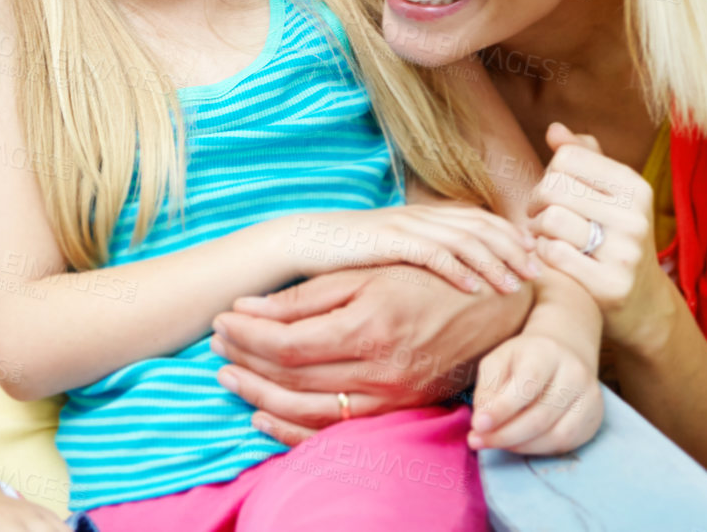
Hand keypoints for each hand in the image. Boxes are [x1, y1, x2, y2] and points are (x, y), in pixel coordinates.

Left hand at [211, 266, 533, 443]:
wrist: (492, 312)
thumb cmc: (424, 279)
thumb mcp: (365, 272)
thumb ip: (306, 296)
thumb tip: (248, 308)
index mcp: (368, 326)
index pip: (287, 343)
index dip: (246, 336)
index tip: (221, 320)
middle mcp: (380, 370)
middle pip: (292, 378)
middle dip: (245, 363)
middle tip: (214, 347)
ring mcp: (390, 397)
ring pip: (308, 412)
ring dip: (260, 398)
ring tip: (229, 378)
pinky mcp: (397, 412)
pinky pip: (335, 433)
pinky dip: (293, 430)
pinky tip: (264, 415)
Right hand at [289, 205, 538, 294]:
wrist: (304, 242)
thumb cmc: (347, 253)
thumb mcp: (392, 250)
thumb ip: (421, 253)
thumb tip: (450, 273)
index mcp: (424, 215)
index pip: (479, 218)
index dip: (510, 235)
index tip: (533, 258)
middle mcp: (421, 216)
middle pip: (481, 225)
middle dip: (513, 249)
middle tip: (538, 273)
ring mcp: (407, 226)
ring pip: (465, 240)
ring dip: (495, 262)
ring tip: (516, 285)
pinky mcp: (391, 242)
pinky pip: (435, 254)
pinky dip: (460, 271)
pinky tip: (476, 290)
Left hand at [471, 333, 603, 454]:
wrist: (562, 355)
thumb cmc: (523, 360)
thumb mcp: (498, 361)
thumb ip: (488, 388)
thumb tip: (482, 422)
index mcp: (547, 353)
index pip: (526, 385)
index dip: (501, 409)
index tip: (477, 425)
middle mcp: (575, 374)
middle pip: (540, 416)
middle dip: (504, 434)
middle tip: (477, 441)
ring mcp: (590, 399)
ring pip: (554, 435)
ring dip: (518, 445)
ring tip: (493, 443)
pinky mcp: (593, 419)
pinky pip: (564, 444)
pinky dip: (536, 449)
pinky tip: (516, 444)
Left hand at [526, 123, 672, 351]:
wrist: (642, 302)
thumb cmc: (613, 236)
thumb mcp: (608, 194)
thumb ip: (582, 158)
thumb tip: (554, 129)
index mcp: (635, 187)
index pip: (567, 157)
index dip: (549, 173)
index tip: (551, 193)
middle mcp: (635, 216)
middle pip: (553, 187)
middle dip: (536, 202)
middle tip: (539, 216)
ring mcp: (625, 252)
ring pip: (551, 219)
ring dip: (537, 229)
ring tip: (545, 236)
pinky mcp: (611, 285)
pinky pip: (553, 254)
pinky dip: (543, 254)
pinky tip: (553, 257)